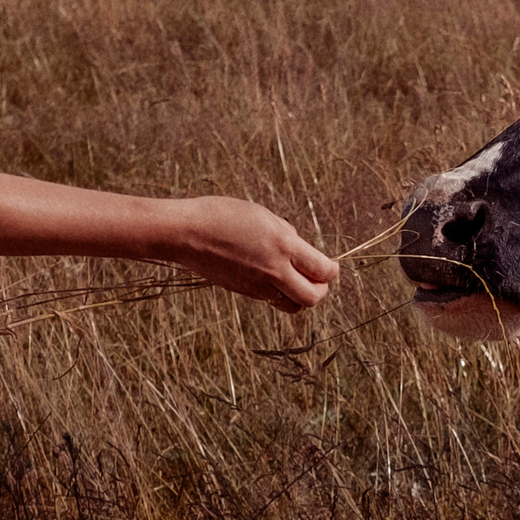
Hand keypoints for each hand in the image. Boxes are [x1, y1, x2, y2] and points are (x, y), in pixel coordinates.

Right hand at [158, 196, 339, 312]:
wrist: (186, 233)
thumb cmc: (221, 215)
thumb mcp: (262, 215)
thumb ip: (285, 233)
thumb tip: (298, 246)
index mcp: (283, 245)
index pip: (322, 270)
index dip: (332, 271)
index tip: (332, 267)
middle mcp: (274, 269)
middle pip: (312, 297)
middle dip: (321, 291)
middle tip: (319, 280)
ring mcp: (258, 284)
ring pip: (292, 305)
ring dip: (300, 296)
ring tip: (297, 281)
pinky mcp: (244, 292)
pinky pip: (271, 300)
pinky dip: (279, 293)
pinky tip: (272, 277)